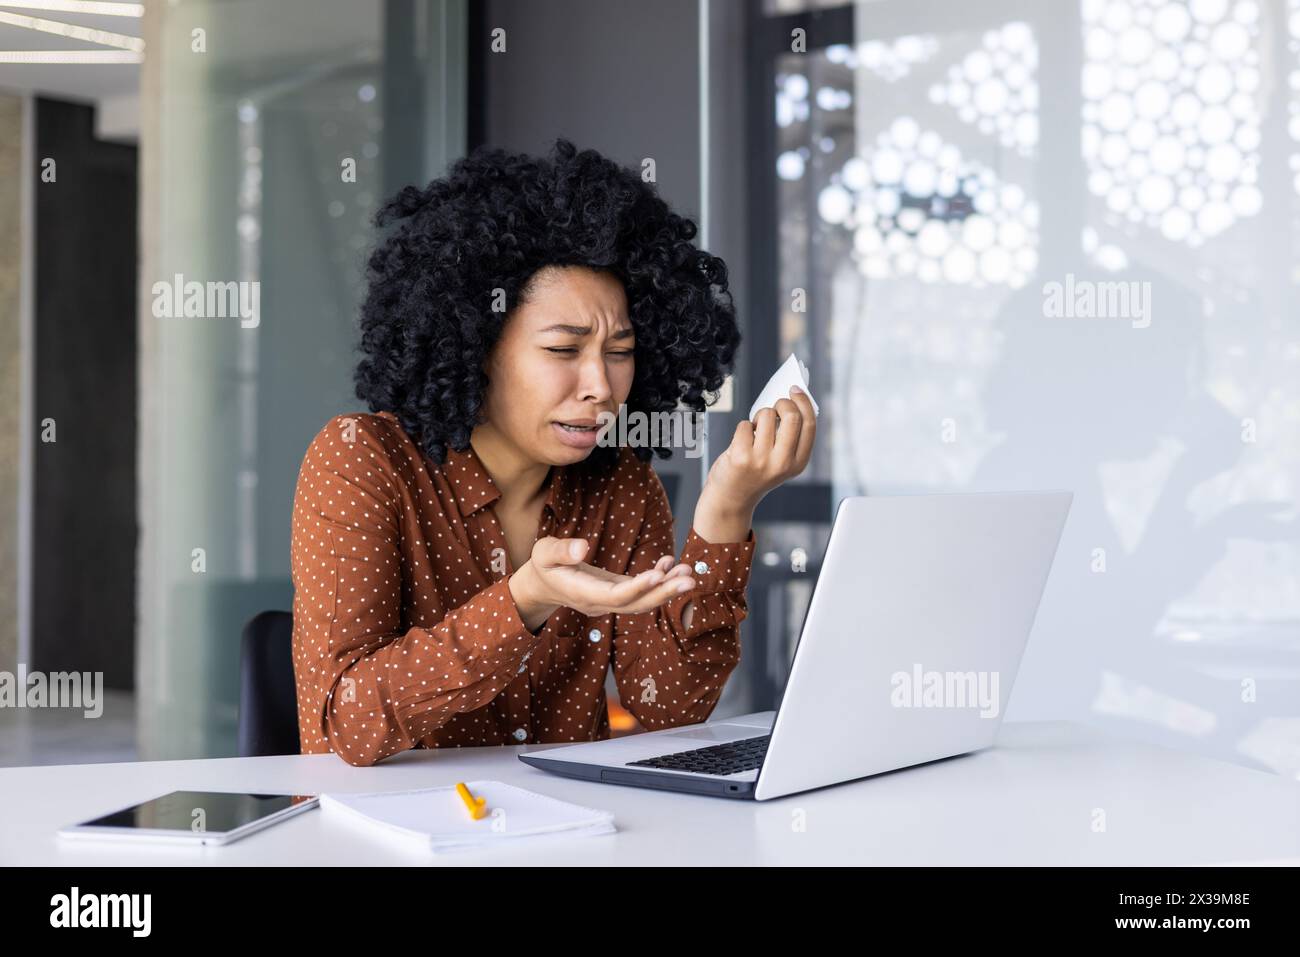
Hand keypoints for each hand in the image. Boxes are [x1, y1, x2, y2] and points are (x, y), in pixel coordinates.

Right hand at [508, 538, 695, 630]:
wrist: (542, 585)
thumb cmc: (543, 566)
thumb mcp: (543, 553)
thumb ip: (561, 550)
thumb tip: (582, 547)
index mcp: (584, 593)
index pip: (616, 595)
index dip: (639, 587)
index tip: (659, 575)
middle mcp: (600, 602)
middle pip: (637, 603)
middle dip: (664, 592)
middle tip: (690, 579)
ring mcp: (610, 601)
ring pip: (642, 601)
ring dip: (667, 588)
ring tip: (687, 571)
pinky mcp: (616, 593)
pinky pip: (640, 592)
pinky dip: (657, 579)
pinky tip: (669, 563)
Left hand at [701, 384, 816, 515]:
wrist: (732, 498)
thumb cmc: (756, 473)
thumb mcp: (781, 460)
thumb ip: (789, 437)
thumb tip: (790, 401)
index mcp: (798, 463)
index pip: (809, 425)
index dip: (803, 402)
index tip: (795, 390)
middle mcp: (783, 463)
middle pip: (791, 416)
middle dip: (781, 403)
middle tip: (774, 408)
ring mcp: (762, 460)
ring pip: (765, 415)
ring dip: (758, 417)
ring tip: (755, 432)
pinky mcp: (741, 457)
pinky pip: (745, 424)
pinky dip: (743, 428)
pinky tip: (742, 442)